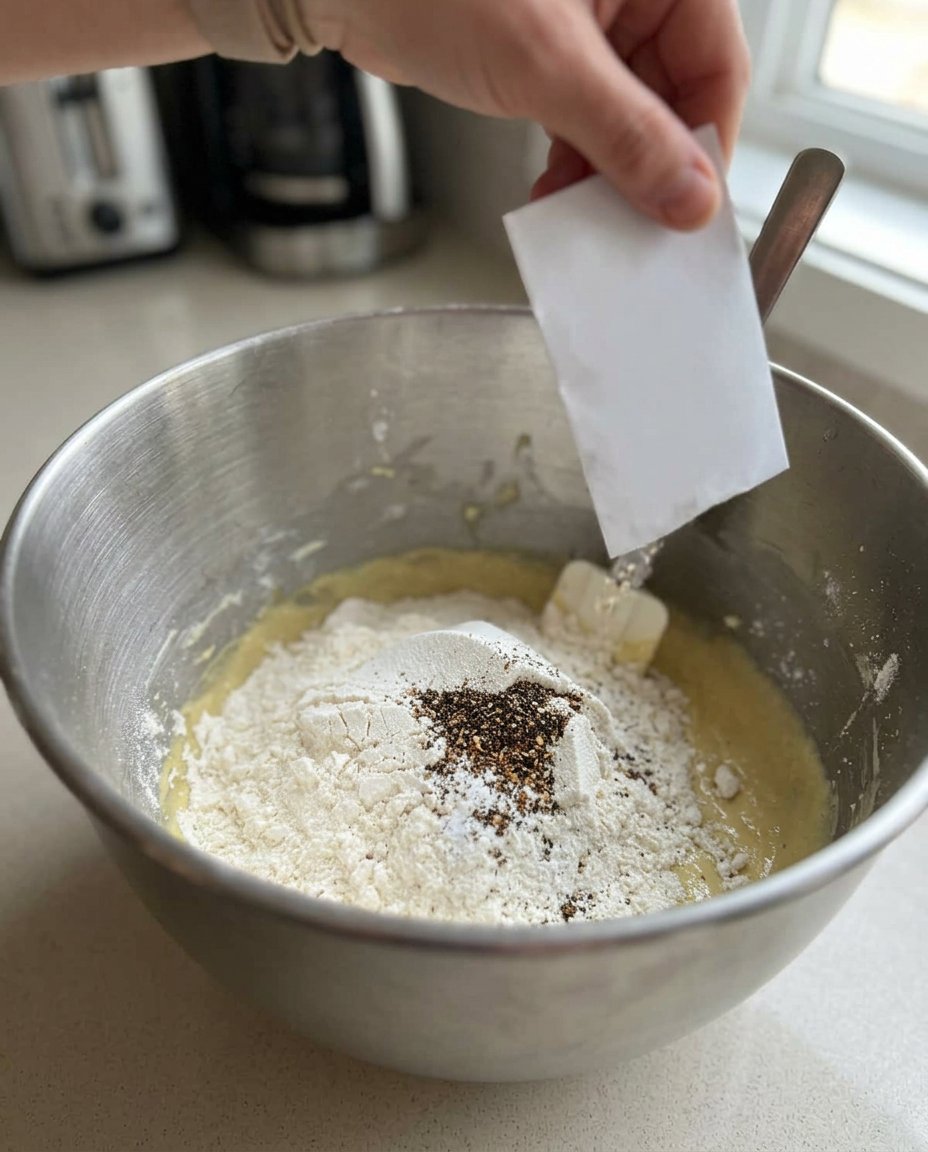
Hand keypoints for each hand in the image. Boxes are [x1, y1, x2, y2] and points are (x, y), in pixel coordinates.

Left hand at [305, 0, 750, 228]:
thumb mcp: (546, 65)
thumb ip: (625, 135)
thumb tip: (689, 198)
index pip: (718, 64)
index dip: (706, 144)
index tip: (689, 209)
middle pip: (674, 95)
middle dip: (649, 165)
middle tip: (632, 224)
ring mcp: (590, 22)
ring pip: (629, 114)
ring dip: (607, 172)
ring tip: (583, 213)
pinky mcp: (550, 53)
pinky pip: (586, 116)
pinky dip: (575, 160)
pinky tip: (556, 193)